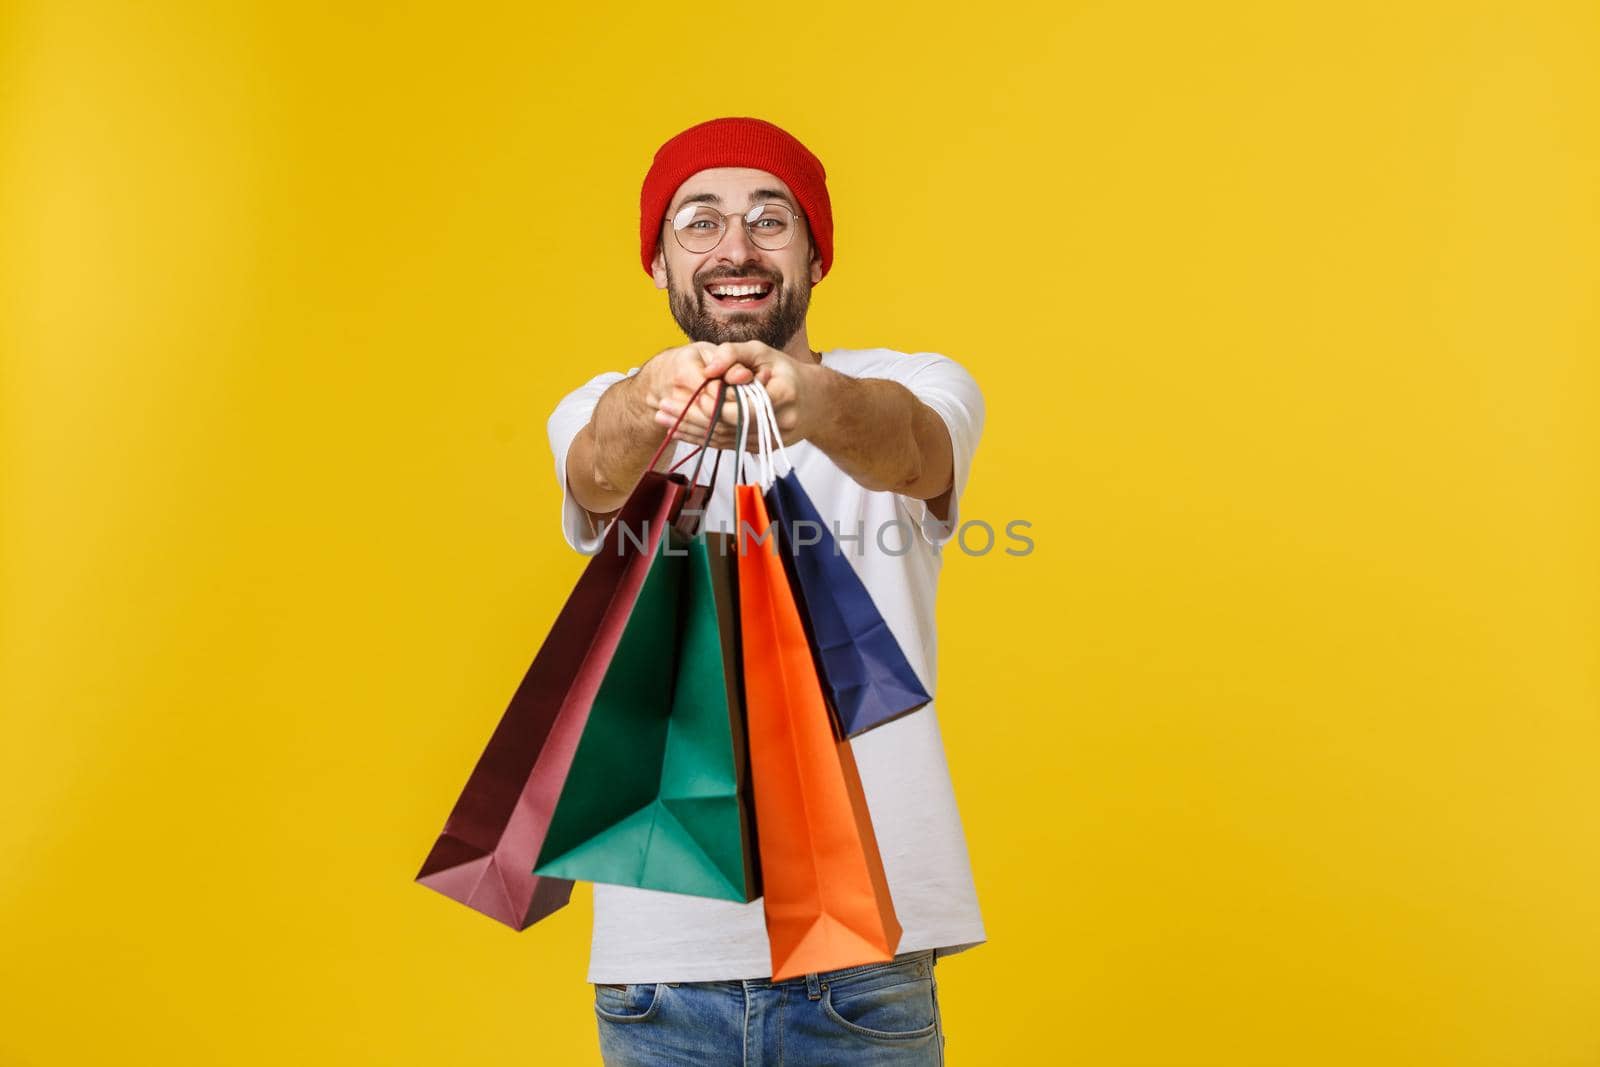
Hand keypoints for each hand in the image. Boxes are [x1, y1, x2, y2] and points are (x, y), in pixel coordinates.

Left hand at [655, 341, 819, 450]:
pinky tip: (679, 430)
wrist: (817, 403)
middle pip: (726, 426)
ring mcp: (769, 441)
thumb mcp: (763, 352)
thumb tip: (708, 368)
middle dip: (690, 417)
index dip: (708, 403)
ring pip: (723, 439)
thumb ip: (733, 353)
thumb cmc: (786, 372)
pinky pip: (726, 445)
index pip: (738, 406)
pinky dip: (700, 437)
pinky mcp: (760, 449)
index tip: (680, 393)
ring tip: (662, 417)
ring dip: (689, 430)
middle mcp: (778, 423)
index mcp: (782, 395)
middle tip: (661, 406)